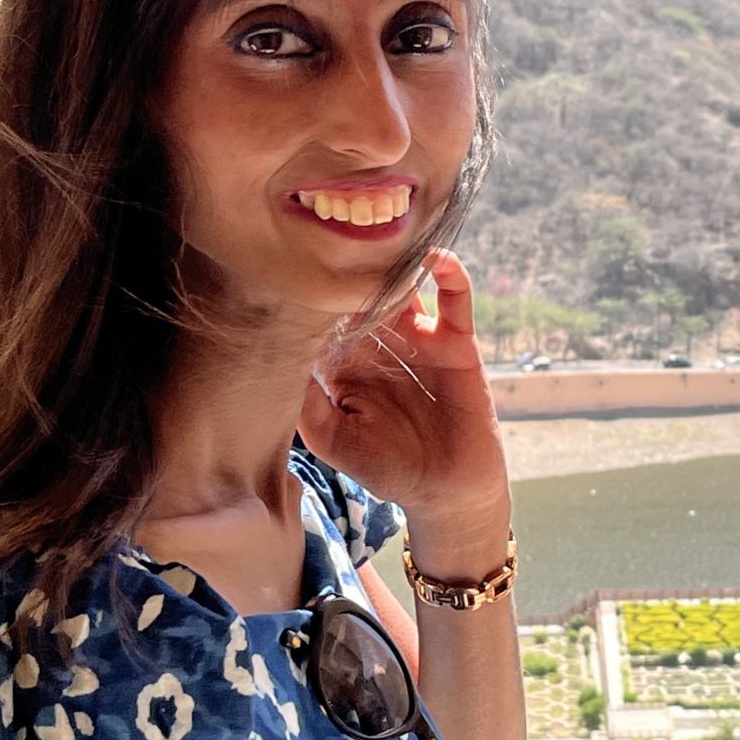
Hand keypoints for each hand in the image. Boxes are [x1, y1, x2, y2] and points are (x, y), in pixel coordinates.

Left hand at [297, 251, 511, 574]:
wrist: (447, 491)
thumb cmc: (387, 469)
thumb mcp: (334, 441)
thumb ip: (309, 405)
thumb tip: (284, 362)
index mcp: (345, 366)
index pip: (324, 323)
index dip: (312, 303)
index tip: (295, 278)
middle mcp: (380, 346)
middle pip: (363, 298)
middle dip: (349, 278)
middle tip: (335, 251)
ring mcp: (419, 339)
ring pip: (404, 292)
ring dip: (394, 269)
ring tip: (381, 248)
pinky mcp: (456, 342)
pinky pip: (455, 302)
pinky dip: (450, 275)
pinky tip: (435, 257)